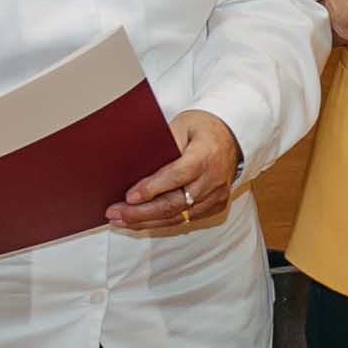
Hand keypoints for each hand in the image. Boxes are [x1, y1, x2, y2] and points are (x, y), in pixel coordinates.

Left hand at [112, 110, 243, 235]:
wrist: (232, 137)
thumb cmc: (203, 128)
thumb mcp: (182, 125)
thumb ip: (163, 144)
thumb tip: (137, 167)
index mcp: (205, 155)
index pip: (177, 176)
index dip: (152, 188)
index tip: (129, 197)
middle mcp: (213, 180)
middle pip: (174, 203)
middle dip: (141, 211)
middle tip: (114, 213)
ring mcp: (215, 196)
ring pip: (178, 216)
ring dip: (147, 221)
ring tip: (121, 221)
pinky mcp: (214, 206)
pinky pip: (185, 219)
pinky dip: (161, 222)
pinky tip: (142, 221)